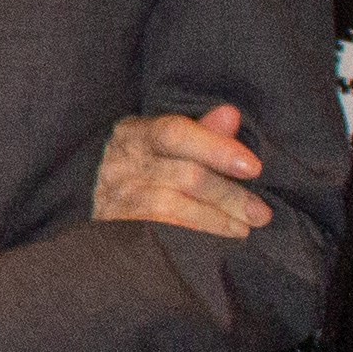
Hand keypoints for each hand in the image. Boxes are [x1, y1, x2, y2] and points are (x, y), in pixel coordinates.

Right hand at [94, 104, 268, 239]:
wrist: (91, 203)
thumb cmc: (144, 167)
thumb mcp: (168, 145)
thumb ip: (202, 132)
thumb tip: (232, 115)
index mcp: (137, 132)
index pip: (176, 133)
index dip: (217, 149)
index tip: (253, 167)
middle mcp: (122, 161)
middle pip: (184, 175)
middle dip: (228, 194)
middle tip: (261, 212)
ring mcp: (117, 195)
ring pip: (174, 206)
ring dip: (217, 218)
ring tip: (246, 226)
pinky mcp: (116, 225)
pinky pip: (161, 229)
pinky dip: (196, 232)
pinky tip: (221, 236)